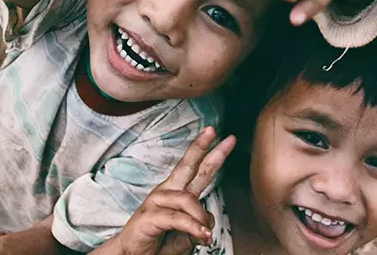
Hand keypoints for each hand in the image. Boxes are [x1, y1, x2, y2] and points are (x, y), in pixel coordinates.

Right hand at [105, 127, 235, 254]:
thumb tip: (209, 219)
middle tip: (216, 132)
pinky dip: (193, 227)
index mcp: (176, 192)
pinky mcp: (148, 216)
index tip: (228, 138)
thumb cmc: (160, 244)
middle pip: (187, 165)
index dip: (211, 153)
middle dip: (203, 148)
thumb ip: (200, 222)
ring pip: (188, 200)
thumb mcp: (188, 234)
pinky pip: (177, 218)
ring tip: (205, 237)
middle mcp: (166, 191)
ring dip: (201, 220)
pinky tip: (202, 235)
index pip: (196, 169)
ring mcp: (155, 202)